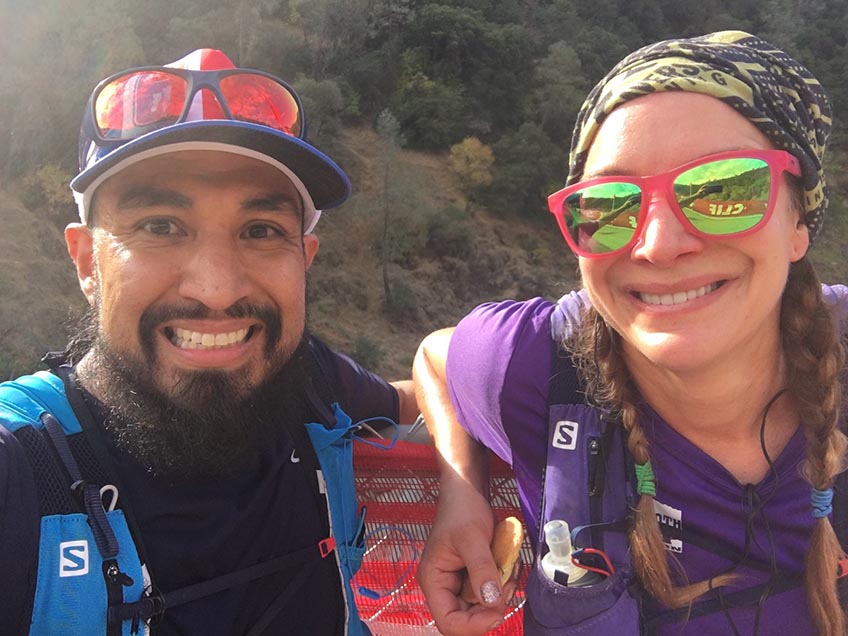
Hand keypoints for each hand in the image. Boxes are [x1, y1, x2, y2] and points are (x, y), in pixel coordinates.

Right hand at [418, 480, 513, 634]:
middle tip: (508, 585)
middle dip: (491, 608)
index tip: (497, 612)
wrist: (467, 491)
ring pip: (481, 607)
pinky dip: (502, 584)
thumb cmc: (463, 509)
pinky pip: (489, 591)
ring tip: (510, 571)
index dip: (473, 625)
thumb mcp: (473, 538)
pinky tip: (509, 566)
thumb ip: (481, 570)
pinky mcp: (472, 576)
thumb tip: (491, 601)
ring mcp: (458, 582)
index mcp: (434, 580)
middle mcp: (443, 586)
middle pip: (466, 618)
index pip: (448, 621)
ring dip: (500, 595)